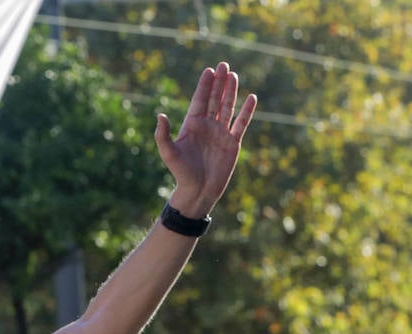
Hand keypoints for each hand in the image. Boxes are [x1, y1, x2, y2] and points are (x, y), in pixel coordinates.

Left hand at [156, 62, 256, 216]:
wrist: (197, 191)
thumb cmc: (180, 173)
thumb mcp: (168, 153)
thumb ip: (162, 134)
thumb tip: (160, 115)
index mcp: (192, 125)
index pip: (199, 101)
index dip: (204, 86)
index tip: (209, 70)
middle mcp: (207, 126)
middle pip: (214, 100)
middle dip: (219, 83)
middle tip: (224, 65)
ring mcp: (221, 133)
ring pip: (227, 108)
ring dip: (231, 92)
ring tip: (234, 75)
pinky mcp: (233, 143)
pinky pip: (241, 124)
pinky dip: (247, 111)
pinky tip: (251, 98)